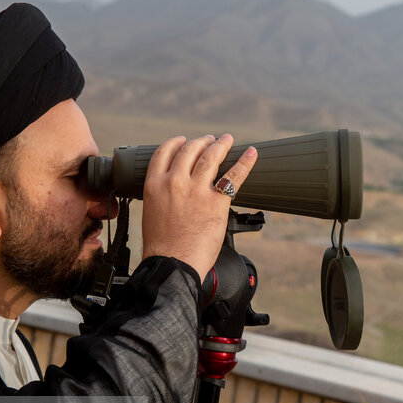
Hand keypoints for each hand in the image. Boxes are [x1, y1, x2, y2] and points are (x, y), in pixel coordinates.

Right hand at [141, 134, 256, 279]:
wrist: (172, 263)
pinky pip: (234, 176)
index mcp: (155, 184)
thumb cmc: (161, 245)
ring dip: (221, 145)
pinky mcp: (216, 202)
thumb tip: (172, 191)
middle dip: (202, 142)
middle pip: (190, 150)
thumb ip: (162, 195)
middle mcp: (175, 182)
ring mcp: (196, 190)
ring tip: (227, 140)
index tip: (183, 140)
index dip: (177, 142)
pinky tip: (251, 153)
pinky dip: (245, 162)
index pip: (165, 152)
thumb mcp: (151, 211)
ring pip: (211, 157)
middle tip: (210, 139)